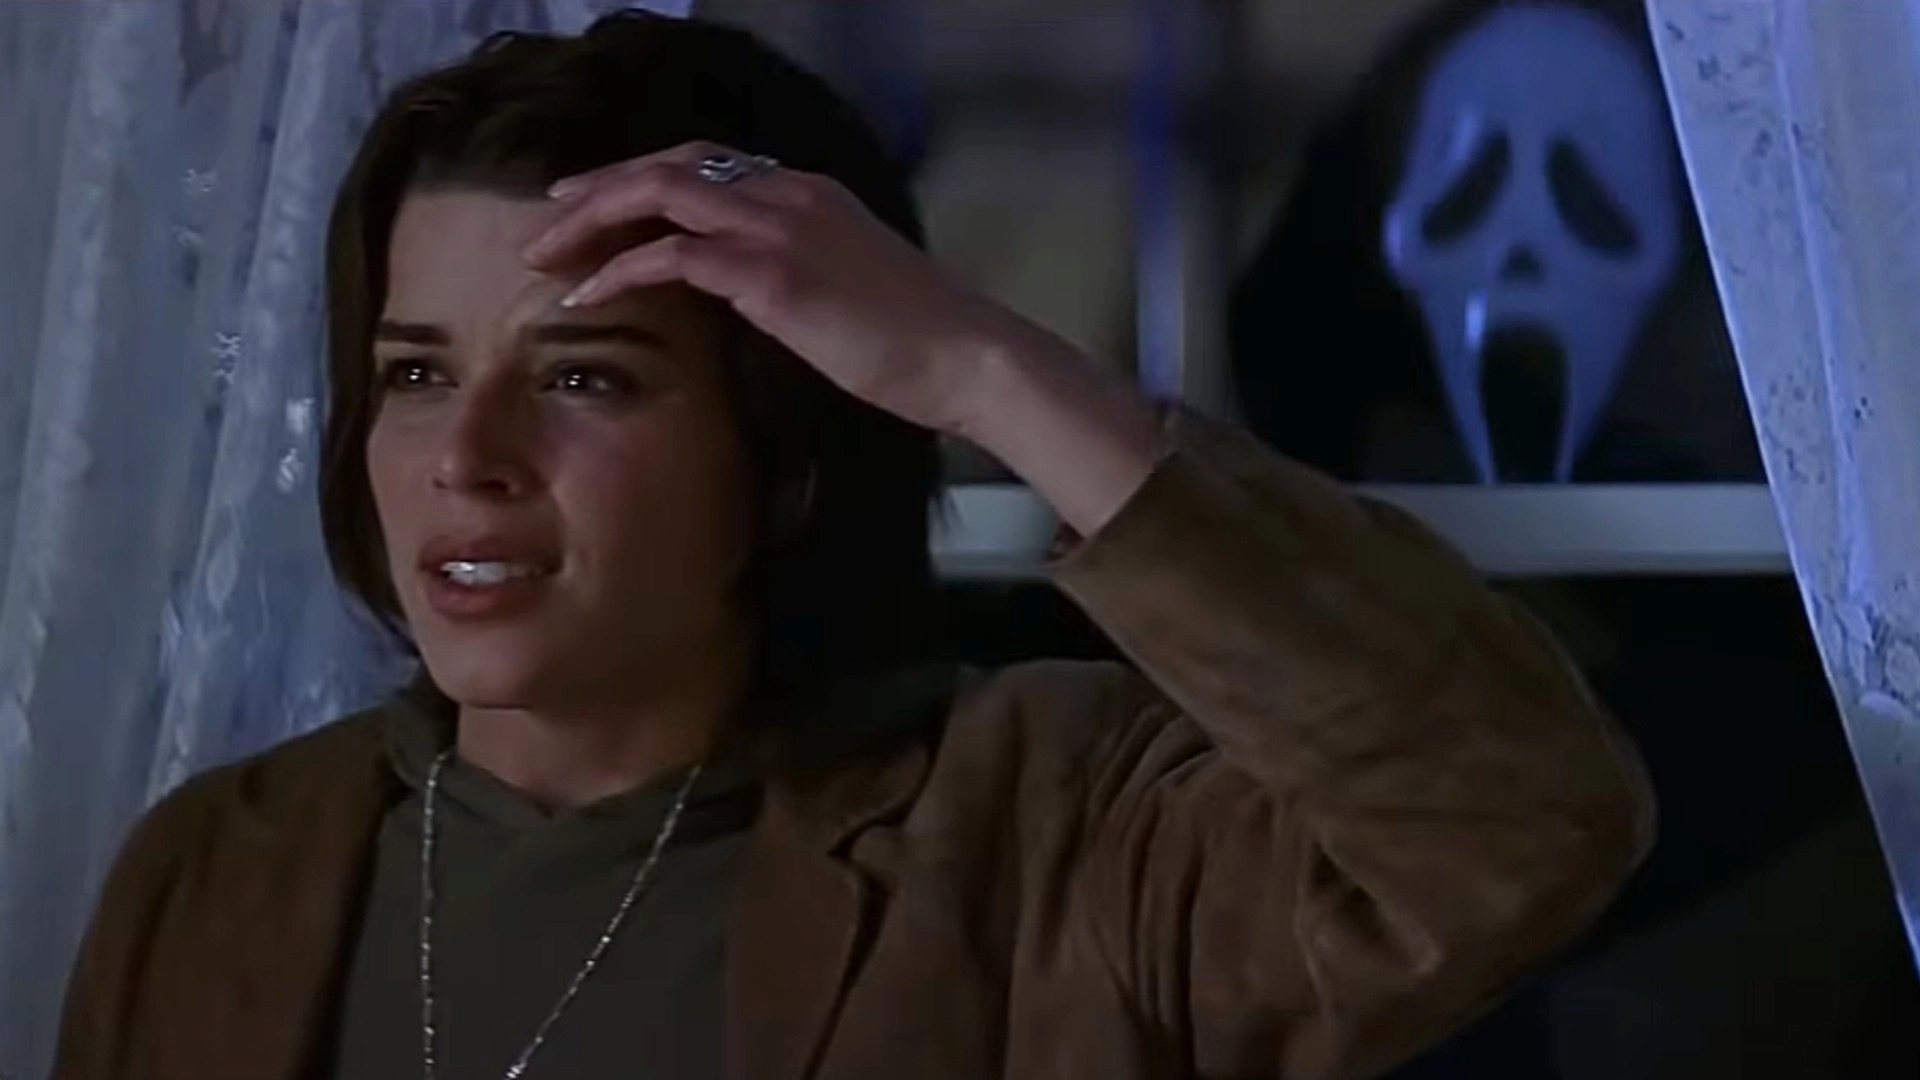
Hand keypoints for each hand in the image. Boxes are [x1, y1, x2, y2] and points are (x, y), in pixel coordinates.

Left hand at [523, 141, 1035, 436]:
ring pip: (658, 194)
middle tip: (549, 221)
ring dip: (592, 222)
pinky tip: (587, 297)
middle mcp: (787, 193)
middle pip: (669, 165)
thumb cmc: (920, 342)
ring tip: (546, 256)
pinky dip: (620, 271)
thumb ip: (801, 274)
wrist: (967, 357)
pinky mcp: (770, 274)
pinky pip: (672, 257)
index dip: (642, 176)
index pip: (705, 162)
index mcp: (807, 193)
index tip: (597, 203)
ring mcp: (778, 227)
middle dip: (599, 189)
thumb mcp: (852, 289)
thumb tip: (756, 296)